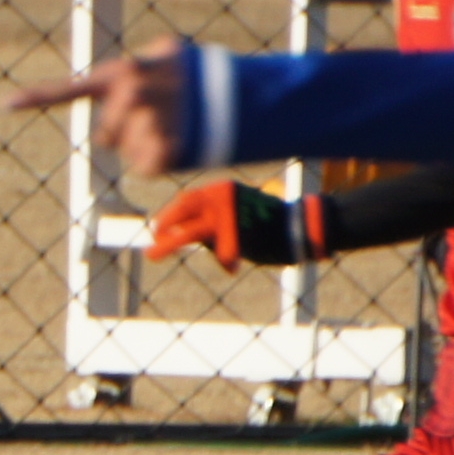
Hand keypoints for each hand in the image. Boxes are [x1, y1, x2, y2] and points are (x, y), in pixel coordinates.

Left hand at [11, 47, 193, 176]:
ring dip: (145, 147)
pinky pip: (146, 166)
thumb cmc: (202, 80)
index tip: (3, 105)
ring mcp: (152, 119)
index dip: (37, 97)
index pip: (76, 87)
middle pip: (105, 133)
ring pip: (126, 151)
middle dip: (121, 134)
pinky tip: (182, 143)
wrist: (255, 94)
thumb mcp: (166, 61)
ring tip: (176, 128)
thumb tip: (105, 118)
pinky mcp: (171, 149)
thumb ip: (127, 80)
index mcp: (129, 71)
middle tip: (152, 123)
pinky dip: (161, 162)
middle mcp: (136, 91)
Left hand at [148, 179, 303, 270]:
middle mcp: (221, 197)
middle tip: (153, 237)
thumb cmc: (271, 223)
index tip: (158, 227)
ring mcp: (227, 214)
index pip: (188, 199)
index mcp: (222, 189)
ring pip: (188, 231)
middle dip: (164, 224)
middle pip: (182, 209)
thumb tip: (185, 235)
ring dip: (168, 243)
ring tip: (152, 254)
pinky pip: (219, 250)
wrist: (301, 226)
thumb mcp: (238, 214)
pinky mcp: (235, 233)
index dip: (171, 214)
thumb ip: (214, 220)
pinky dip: (224, 258)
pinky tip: (233, 266)